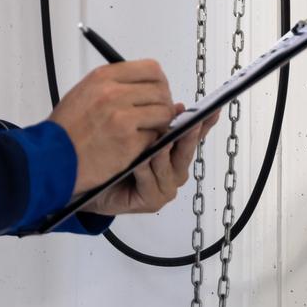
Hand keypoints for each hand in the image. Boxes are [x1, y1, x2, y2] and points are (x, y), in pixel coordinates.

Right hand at [49, 60, 176, 196]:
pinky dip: (150, 143)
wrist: (50, 158)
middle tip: (157, 116)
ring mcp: (123, 117)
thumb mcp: (84, 92)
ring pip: (163, 113)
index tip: (158, 93)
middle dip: (163, 104)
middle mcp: (114, 93)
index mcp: (104, 77)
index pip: (151, 69)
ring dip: (160, 124)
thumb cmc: (65, 131)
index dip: (160, 82)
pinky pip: (155, 137)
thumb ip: (113, 86)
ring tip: (147, 132)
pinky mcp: (128, 142)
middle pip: (161, 90)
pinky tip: (136, 146)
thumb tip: (142, 87)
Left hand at [85, 110, 219, 215]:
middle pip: (186, 150)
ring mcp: (166, 185)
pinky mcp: (153, 200)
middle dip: (188, 137)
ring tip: (159, 144)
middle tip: (191, 124)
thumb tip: (179, 106)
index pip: (194, 134)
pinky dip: (145, 173)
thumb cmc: (114, 156)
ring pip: (169, 168)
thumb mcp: (136, 132)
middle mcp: (175, 168)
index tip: (213, 109)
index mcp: (175, 150)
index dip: (205, 122)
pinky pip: (151, 184)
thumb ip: (156, 120)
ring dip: (162, 155)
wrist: (92, 185)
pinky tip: (139, 163)